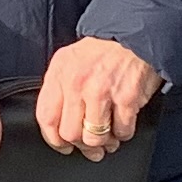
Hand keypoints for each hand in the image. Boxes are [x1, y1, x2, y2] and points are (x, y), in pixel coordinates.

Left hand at [34, 36, 161, 159]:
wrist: (135, 34)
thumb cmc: (102, 50)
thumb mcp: (70, 60)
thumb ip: (60, 88)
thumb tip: (57, 125)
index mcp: (60, 72)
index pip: (46, 117)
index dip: (54, 139)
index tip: (63, 146)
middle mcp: (77, 82)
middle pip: (70, 133)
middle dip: (82, 146)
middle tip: (91, 147)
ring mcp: (102, 91)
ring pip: (95, 137)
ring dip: (103, 144)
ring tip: (109, 139)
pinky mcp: (127, 98)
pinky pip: (121, 131)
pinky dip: (123, 134)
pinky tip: (123, 126)